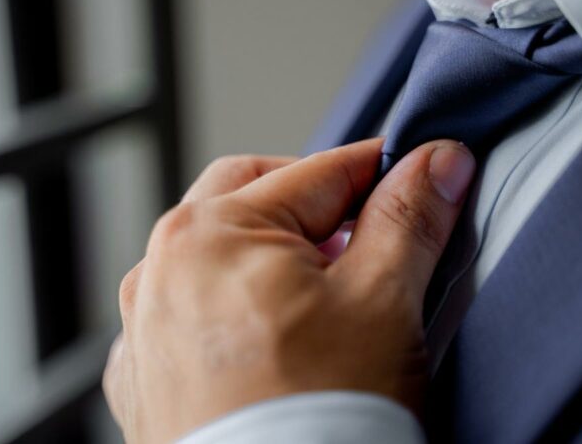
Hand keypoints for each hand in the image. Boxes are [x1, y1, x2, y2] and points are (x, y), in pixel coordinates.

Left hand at [103, 138, 474, 442]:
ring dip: (263, 251)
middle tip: (363, 233)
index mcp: (212, 231)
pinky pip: (181, 312)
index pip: (315, 174)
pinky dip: (223, 305)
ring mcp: (143, 323)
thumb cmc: (322, 419)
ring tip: (315, 290)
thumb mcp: (383, 302)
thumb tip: (438, 163)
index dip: (376, 171)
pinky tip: (263, 336)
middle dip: (312, 204)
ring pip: (210, 252)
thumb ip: (408, 219)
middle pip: (250, 197)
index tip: (416, 171)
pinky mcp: (143, 374)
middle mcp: (161, 267)